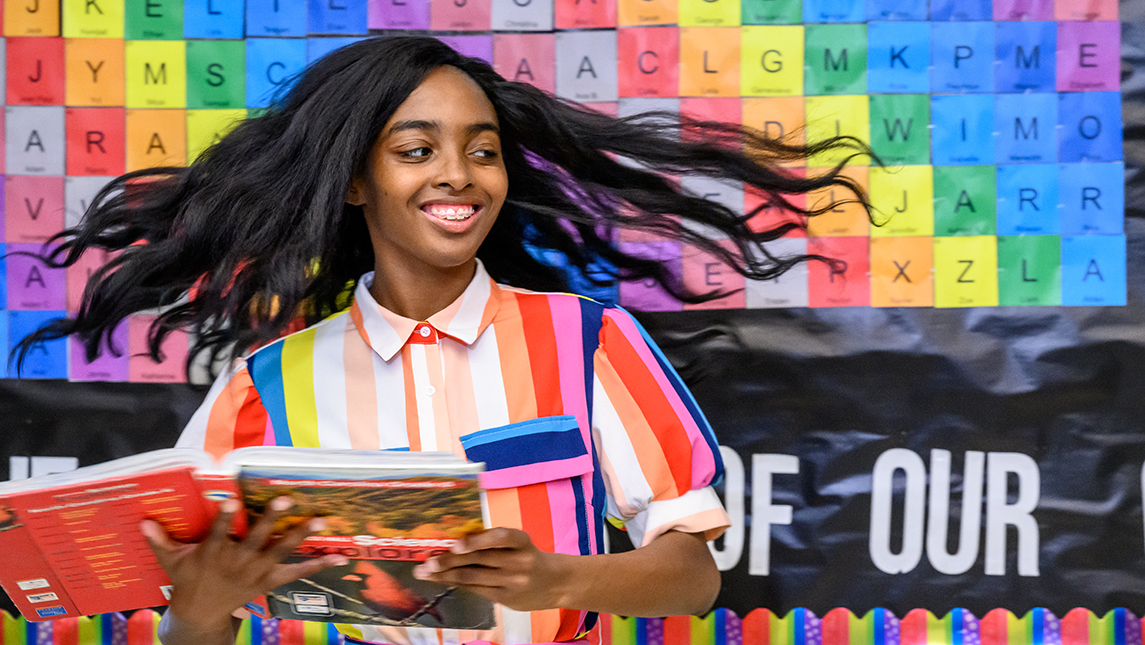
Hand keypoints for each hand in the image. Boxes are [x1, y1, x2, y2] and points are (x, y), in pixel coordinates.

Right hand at [141, 496, 347, 633]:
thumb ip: (160, 540)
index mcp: (212, 553)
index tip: (232, 500)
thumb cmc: (186, 581)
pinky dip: (319, 565)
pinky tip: (340, 556)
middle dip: (270, 519)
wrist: (200, 615)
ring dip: (301, 536)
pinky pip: (297, 573)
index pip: (217, 532)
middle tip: (286, 500)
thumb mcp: (171, 561)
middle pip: (255, 538)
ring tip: (321, 520)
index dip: (225, 517)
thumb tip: (142, 520)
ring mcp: (255, 572)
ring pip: (280, 552)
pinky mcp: (268, 582)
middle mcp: (236, 562)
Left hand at [411, 528, 570, 611]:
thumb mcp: (518, 544)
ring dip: (445, 574)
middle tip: (426, 561)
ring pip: (473, 576)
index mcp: (521, 540)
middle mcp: (519, 561)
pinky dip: (457, 583)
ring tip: (424, 572)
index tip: (456, 544)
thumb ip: (492, 542)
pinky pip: (476, 589)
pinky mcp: (506, 598)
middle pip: (479, 559)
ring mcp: (512, 581)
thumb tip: (453, 541)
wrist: (555, 583)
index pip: (501, 537)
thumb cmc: (528, 557)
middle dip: (449, 560)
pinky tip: (443, 579)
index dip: (478, 541)